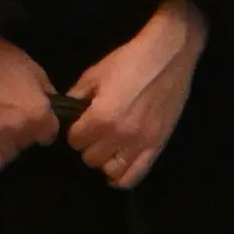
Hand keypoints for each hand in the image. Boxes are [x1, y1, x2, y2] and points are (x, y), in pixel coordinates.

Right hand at [0, 37, 62, 172]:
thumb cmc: (5, 60)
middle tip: (13, 117)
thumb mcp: (36, 73)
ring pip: (12, 153)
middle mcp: (21, 128)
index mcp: (39, 113)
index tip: (34, 119)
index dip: (42, 126)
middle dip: (25, 132)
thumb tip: (53, 113)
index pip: (49, 135)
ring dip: (8, 143)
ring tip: (0, 126)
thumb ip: (47, 98)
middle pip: (30, 143)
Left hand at [66, 0, 205, 189]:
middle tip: (92, 135)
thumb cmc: (127, 62)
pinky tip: (117, 168)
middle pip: (91, 158)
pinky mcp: (159, 145)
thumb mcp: (93, 75)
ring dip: (105, 162)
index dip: (73, 133)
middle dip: (87, 147)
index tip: (78, 125)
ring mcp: (142, 143)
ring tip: (106, 148)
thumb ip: (76, 97)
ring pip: (113, 171)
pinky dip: (124, 177)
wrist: (167, 56)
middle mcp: (121, 135)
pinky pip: (137, 175)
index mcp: (101, 117)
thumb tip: (65, 111)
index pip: (74, 141)